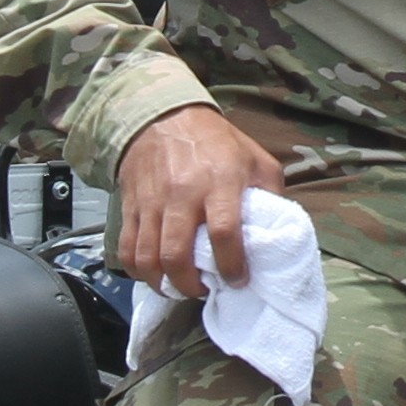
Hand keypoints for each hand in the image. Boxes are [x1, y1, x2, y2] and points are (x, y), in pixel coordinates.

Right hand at [117, 102, 284, 302]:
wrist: (163, 116)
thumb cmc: (216, 142)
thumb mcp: (255, 158)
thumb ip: (269, 193)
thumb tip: (279, 231)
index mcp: (219, 181)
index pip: (224, 232)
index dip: (232, 265)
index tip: (238, 280)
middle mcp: (182, 194)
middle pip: (176, 254)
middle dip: (190, 285)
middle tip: (203, 289)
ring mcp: (152, 201)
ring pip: (148, 258)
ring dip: (163, 283)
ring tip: (179, 286)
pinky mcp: (130, 206)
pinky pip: (126, 249)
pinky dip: (137, 271)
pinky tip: (154, 274)